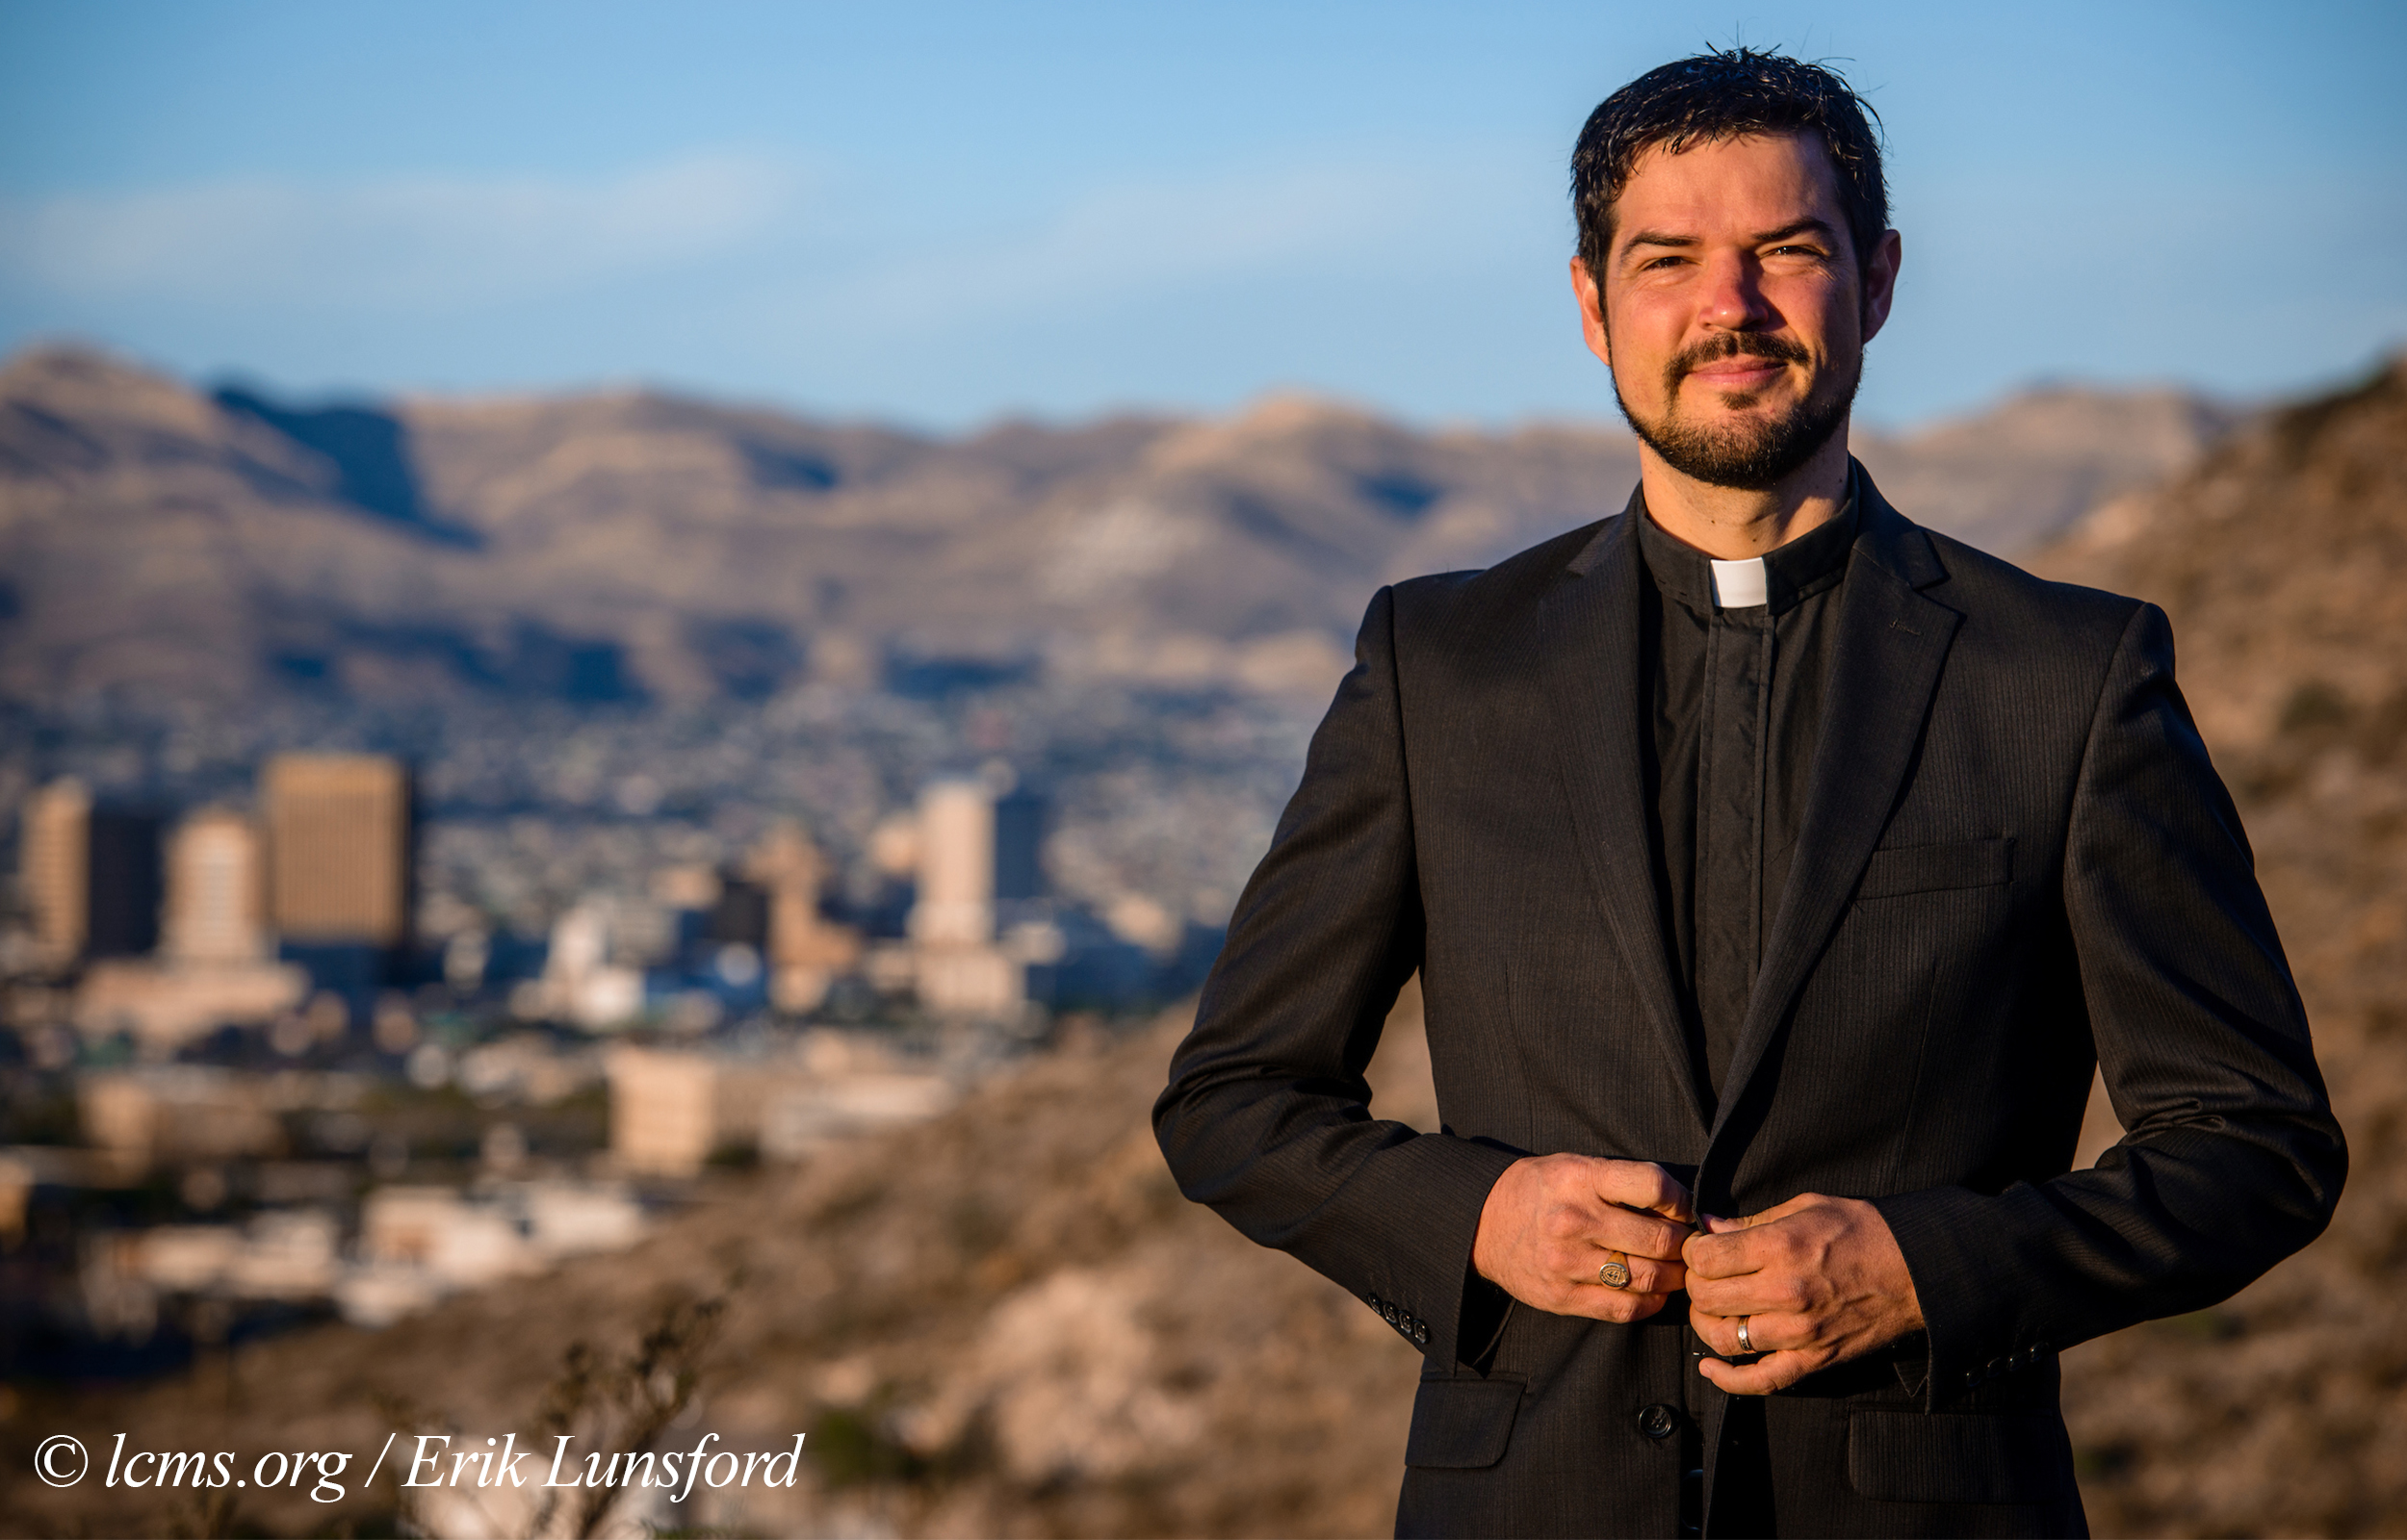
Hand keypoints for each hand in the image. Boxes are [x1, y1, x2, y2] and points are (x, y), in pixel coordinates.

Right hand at [1472, 1155, 1695, 1323]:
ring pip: (1646, 1277)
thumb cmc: (1540, 1190)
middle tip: (1690, 1246)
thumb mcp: (1574, 1166)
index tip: (1684, 1210)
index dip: (1681, 1200)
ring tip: (1677, 1270)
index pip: (1652, 1186)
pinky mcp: (1562, 1297)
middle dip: (1685, 1245)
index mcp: (1579, 1178)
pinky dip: (1650, 1302)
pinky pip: (1623, 1307)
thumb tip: (1680, 1208)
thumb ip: (1621, 1182)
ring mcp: (1566, 1262)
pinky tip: (1654, 1292)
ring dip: (1674, 1277)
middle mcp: (1573, 1220)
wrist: (1482, 1224)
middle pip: (1657, 1239)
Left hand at [1682, 1193, 1922, 1393]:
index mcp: (1780, 1247)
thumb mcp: (1805, 1207)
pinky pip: (1761, 1381)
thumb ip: (1752, 1220)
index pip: (1706, 1258)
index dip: (1694, 1252)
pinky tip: (1710, 1369)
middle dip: (1694, 1285)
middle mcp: (1785, 1292)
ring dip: (1707, 1324)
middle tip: (1705, 1277)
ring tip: (1712, 1310)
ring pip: (1725, 1339)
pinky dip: (1728, 1381)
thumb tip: (1709, 1228)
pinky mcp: (1814, 1360)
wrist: (1916, 1270)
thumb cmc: (1862, 1231)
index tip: (1701, 1249)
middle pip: (1707, 1298)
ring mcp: (1799, 1332)